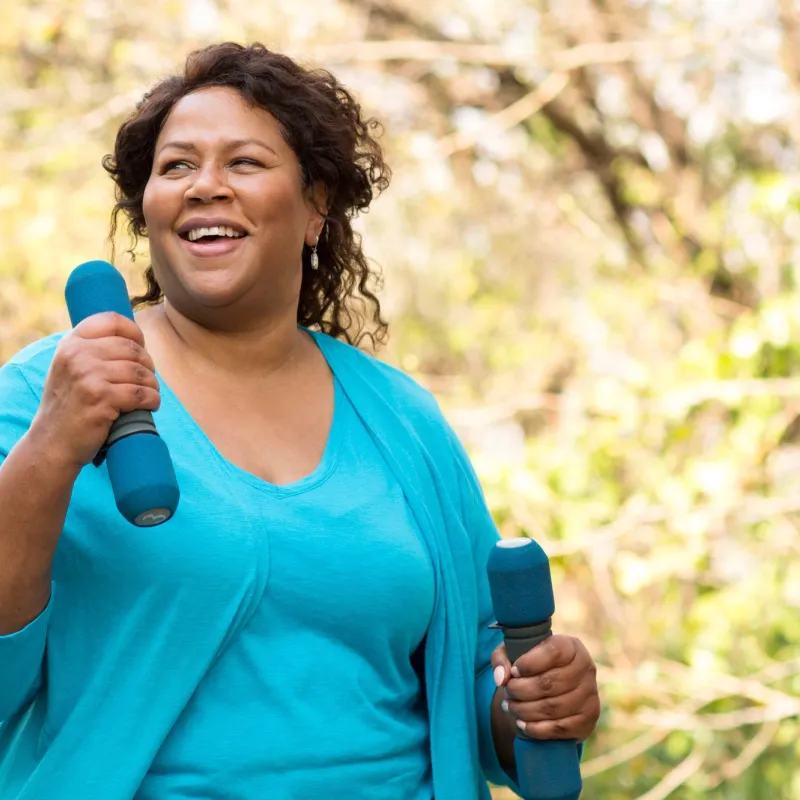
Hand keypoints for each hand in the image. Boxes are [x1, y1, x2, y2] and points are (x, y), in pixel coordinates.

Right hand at [30, 312, 160, 468]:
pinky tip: (150, 406)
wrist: (52, 442)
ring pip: (140, 372)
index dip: (134, 332)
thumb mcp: (70, 368)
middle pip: (132, 349)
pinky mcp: (101, 398)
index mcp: (71, 343)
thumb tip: (133, 338)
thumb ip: (91, 350)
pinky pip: (142, 394)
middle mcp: (78, 355)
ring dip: (152, 385)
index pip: (111, 321)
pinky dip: (153, 400)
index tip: (141, 346)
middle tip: (147, 379)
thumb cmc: (69, 405)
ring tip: (149, 394)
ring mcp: (89, 376)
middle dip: (148, 365)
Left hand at [491, 635, 599, 740]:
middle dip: (521, 690)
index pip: (552, 652)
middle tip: (507, 692)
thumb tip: (501, 678)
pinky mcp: (588, 720)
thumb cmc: (532, 664)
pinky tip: (522, 723)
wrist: (555, 685)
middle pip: (549, 684)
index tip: (513, 671)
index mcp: (571, 647)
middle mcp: (586, 669)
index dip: (528, 663)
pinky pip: (559, 728)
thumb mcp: (515, 652)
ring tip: (509, 707)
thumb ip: (502, 658)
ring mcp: (590, 696)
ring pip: (552, 708)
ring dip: (524, 710)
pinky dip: (536, 729)